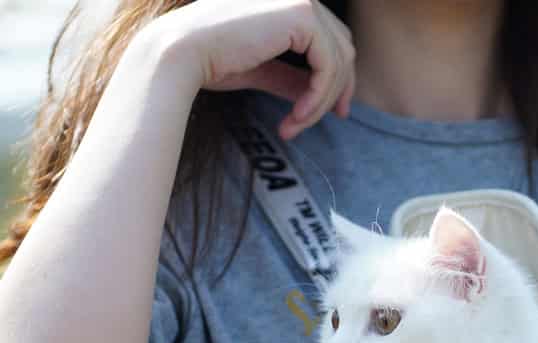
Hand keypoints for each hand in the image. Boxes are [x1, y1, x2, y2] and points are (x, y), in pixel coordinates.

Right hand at [145, 0, 354, 139]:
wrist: (182, 53)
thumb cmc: (212, 61)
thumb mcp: (262, 69)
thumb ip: (290, 76)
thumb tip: (315, 94)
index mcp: (287, 3)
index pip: (333, 39)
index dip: (341, 77)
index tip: (338, 111)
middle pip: (343, 49)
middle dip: (338, 90)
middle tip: (325, 120)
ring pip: (339, 62)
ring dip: (321, 101)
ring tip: (295, 124)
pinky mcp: (301, 14)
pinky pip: (328, 67)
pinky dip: (318, 97)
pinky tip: (297, 116)